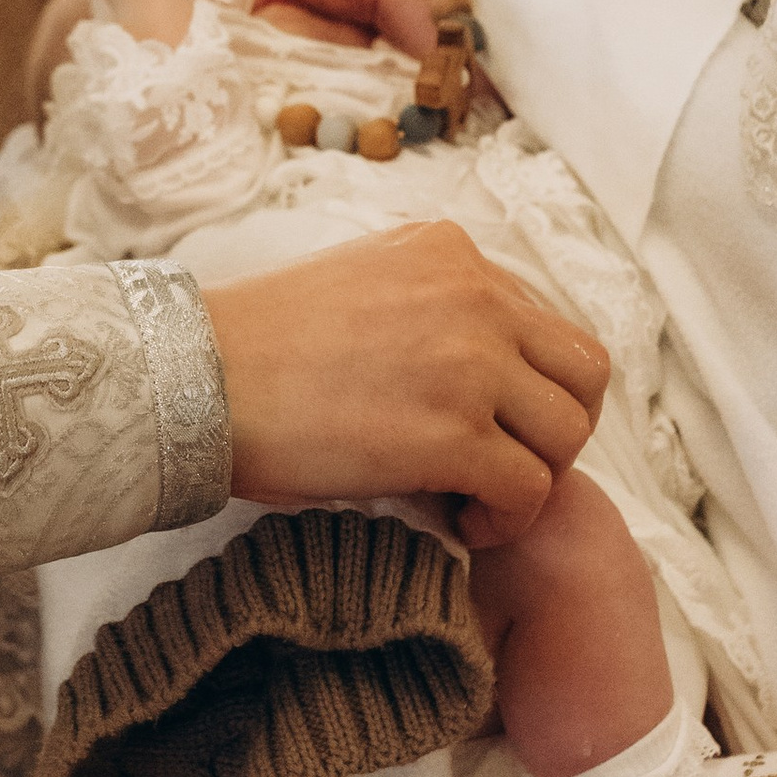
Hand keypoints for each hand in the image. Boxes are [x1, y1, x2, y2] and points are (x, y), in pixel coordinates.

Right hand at [202, 217, 606, 548]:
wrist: (194, 379)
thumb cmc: (253, 347)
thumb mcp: (358, 285)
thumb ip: (426, 307)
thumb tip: (470, 375)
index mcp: (450, 253)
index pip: (544, 323)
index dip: (526, 386)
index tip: (487, 423)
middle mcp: (474, 294)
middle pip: (583, 373)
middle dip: (557, 429)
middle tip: (507, 465)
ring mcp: (469, 362)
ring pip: (567, 432)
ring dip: (535, 477)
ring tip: (479, 500)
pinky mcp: (452, 433)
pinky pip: (531, 489)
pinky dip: (507, 519)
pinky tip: (464, 524)